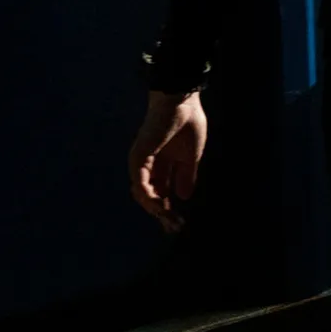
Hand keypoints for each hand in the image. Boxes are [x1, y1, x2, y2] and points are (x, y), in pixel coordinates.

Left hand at [129, 91, 206, 232]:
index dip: (169, 209)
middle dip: (162, 214)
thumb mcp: (191, 157)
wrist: (182, 103)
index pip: (162, 192)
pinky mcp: (139, 159)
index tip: (178, 224)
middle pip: (151, 196)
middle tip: (174, 228)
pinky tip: (160, 206)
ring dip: (155, 209)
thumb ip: (186, 176)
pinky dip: (149, 197)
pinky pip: (141, 183)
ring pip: (143, 193)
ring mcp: (142, 163)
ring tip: (168, 219)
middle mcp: (149, 166)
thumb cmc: (188, 124)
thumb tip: (184, 197)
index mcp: (162, 165)